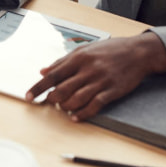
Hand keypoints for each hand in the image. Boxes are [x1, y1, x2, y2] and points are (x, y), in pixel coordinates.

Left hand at [25, 32, 165, 120]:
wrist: (137, 52)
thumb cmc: (109, 50)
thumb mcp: (84, 49)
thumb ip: (62, 61)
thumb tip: (43, 70)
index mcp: (78, 57)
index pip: (53, 75)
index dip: (39, 87)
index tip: (28, 96)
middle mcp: (88, 69)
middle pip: (62, 89)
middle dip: (51, 99)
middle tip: (48, 103)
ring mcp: (100, 81)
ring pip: (76, 98)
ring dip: (65, 107)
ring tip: (62, 108)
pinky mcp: (112, 91)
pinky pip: (94, 105)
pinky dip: (83, 113)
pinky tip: (75, 117)